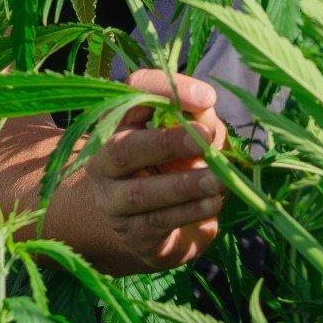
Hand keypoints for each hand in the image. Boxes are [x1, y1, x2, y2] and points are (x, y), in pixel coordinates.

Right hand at [81, 69, 228, 271]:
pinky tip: (213, 203)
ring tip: (216, 180)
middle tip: (203, 139)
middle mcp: (106, 161)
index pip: (131, 94)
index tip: (206, 97)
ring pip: (141, 193)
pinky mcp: (132, 233)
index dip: (164, 89)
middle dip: (165, 142)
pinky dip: (189, 211)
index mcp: (119, 126)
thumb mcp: (187, 140)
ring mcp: (113, 201)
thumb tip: (208, 113)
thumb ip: (199, 121)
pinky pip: (158, 222)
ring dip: (183, 185)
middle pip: (123, 149)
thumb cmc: (173, 170)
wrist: (150, 228)